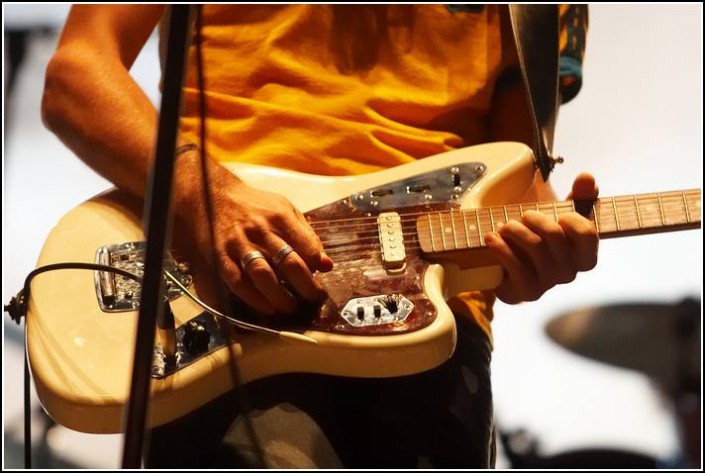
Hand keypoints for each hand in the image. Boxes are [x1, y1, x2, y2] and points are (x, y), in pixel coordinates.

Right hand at [177, 157, 332, 314]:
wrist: (213, 195)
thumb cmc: (256, 206)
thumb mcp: (286, 210)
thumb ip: (307, 236)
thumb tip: (327, 265)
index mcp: (281, 217)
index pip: (307, 247)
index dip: (317, 266)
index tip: (320, 277)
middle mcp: (261, 231)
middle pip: (289, 264)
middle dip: (306, 286)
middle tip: (314, 299)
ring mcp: (239, 244)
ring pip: (263, 275)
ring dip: (280, 296)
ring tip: (290, 306)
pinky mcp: (221, 256)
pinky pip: (237, 282)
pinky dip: (253, 298)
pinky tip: (266, 307)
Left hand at [485, 173, 598, 303]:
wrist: (508, 267)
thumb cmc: (538, 238)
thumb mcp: (560, 214)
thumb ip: (579, 197)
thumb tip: (587, 177)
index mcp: (583, 254)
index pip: (588, 234)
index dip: (573, 220)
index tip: (560, 215)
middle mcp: (568, 272)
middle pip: (554, 235)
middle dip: (535, 218)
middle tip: (523, 215)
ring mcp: (547, 283)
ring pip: (534, 247)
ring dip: (515, 230)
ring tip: (504, 225)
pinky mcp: (525, 291)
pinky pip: (515, 267)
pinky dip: (501, 248)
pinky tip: (492, 238)